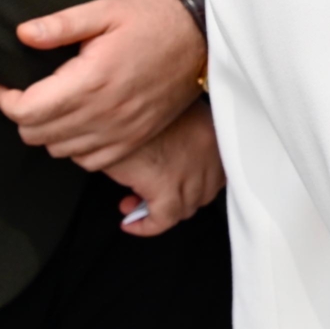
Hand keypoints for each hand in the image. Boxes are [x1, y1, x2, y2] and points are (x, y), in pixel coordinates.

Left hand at [0, 0, 205, 171]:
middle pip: (36, 134)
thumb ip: (61, 25)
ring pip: (58, 151)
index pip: (26, 110)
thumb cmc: (154, 21)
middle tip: (28, 92)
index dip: (5, 99)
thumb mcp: (106, 10)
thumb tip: (22, 35)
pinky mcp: (134, 140)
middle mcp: (103, 113)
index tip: (5, 84)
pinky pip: (88, 161)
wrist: (201, 39)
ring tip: (54, 105)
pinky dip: (74, 147)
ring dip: (47, 132)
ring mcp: (120, 132)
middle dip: (23, 114)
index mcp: (91, 80)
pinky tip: (79, 122)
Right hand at [105, 98, 223, 236]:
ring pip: (184, 208)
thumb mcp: (168, 111)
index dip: (195, 184)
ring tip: (134, 203)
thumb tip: (173, 157)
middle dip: (178, 199)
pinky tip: (130, 221)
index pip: (218, 171)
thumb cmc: (132, 102)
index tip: (177, 186)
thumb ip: (180, 134)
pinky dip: (147, 226)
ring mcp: (190, 170)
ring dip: (159, 212)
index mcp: (211, 132)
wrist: (111, 102)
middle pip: (203, 192)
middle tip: (153, 196)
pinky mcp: (166, 185)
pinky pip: (163, 219)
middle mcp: (208, 152)